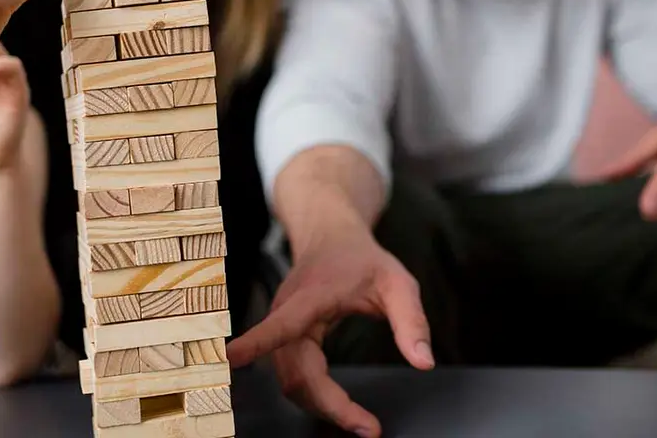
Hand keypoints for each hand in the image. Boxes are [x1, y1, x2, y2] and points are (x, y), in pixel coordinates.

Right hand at [227, 227, 433, 437]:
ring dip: (322, 405)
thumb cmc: (361, 259)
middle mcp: (288, 311)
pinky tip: (339, 405)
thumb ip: (411, 321)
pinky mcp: (284, 337)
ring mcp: (282, 325)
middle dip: (329, 405)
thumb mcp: (398, 283)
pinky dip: (315, 396)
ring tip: (360, 420)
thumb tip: (423, 362)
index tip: (232, 357)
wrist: (331, 238)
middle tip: (368, 427)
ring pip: (291, 381)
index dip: (258, 340)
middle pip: (295, 372)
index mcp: (311, 295)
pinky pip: (293, 376)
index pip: (283, 323)